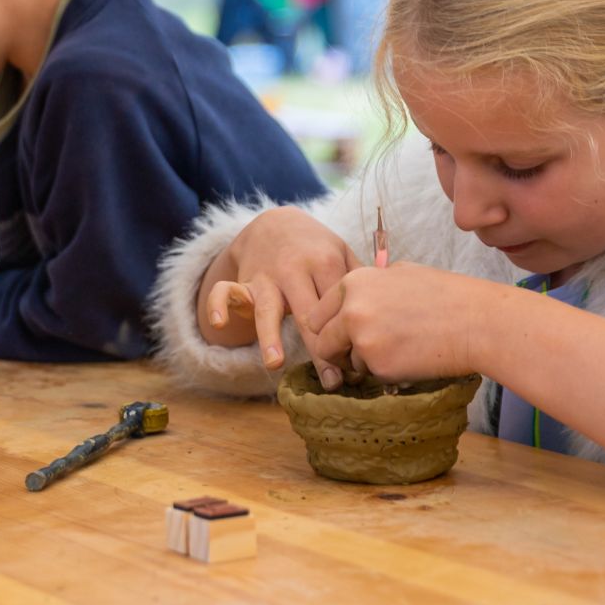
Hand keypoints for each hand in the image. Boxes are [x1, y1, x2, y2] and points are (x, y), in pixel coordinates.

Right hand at [201, 206, 357, 371]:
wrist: (275, 223)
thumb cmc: (317, 248)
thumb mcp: (343, 254)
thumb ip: (362, 282)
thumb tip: (387, 316)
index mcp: (326, 263)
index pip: (339, 308)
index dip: (349, 337)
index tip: (359, 365)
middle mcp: (295, 269)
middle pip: (309, 316)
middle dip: (320, 350)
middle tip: (333, 382)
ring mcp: (267, 276)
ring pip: (268, 308)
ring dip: (271, 336)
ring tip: (275, 363)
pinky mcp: (243, 280)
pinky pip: (225, 291)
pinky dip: (219, 305)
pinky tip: (218, 323)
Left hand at [300, 263, 499, 387]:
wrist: (476, 322)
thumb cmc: (445, 295)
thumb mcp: (401, 273)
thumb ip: (369, 285)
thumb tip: (352, 297)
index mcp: (353, 282)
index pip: (316, 314)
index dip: (328, 329)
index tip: (339, 337)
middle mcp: (350, 309)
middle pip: (321, 342)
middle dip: (337, 351)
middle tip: (358, 354)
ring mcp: (362, 339)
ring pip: (347, 361)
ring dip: (364, 362)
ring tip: (399, 349)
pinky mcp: (378, 365)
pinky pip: (371, 374)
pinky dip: (385, 371)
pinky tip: (410, 358)